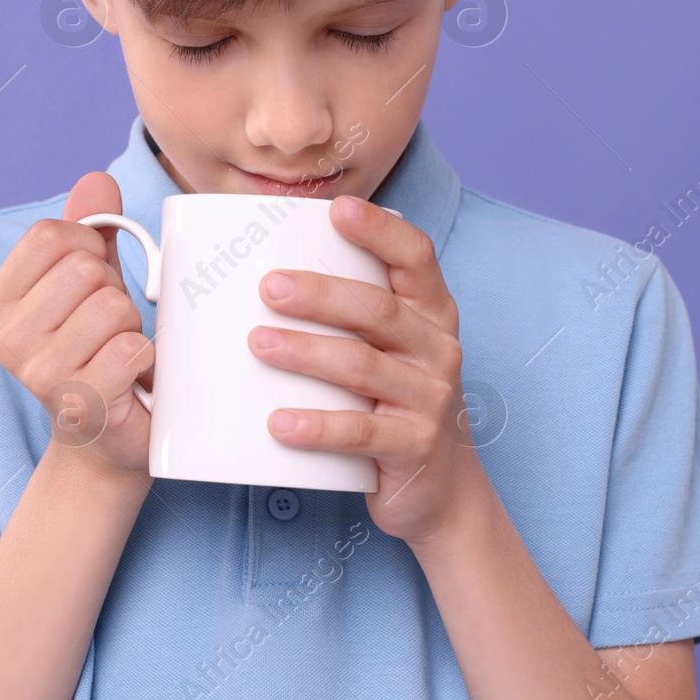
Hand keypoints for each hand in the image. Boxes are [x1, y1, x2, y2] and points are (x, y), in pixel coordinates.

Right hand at [0, 171, 154, 481]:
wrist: (106, 439)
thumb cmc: (97, 351)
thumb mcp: (91, 283)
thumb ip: (90, 230)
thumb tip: (96, 179)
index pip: (48, 236)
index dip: (88, 247)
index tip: (94, 279)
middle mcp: (6, 339)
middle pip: (85, 270)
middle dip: (115, 291)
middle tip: (110, 327)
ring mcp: (39, 375)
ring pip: (113, 306)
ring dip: (132, 326)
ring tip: (119, 351)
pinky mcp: (80, 404)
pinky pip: (131, 348)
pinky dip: (146, 357)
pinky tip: (132, 377)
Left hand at [247, 194, 487, 545]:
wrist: (441, 490)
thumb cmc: (396, 404)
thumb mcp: (390, 352)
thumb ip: (350, 315)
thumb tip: (264, 276)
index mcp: (431, 314)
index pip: (416, 257)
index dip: (379, 230)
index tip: (337, 209)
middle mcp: (437, 350)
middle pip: (378, 309)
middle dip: (321, 293)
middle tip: (268, 286)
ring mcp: (428, 400)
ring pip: (363, 367)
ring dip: (306, 352)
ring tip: (258, 343)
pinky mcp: (411, 447)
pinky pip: (360, 433)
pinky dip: (317, 427)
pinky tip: (278, 423)